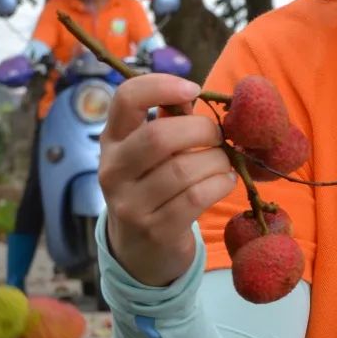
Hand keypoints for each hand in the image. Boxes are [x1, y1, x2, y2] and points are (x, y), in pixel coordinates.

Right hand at [98, 74, 235, 285]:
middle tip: (219, 135)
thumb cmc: (153, 188)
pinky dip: (220, 183)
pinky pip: (196, 197)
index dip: (162, 85)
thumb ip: (168, 121)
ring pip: (183, 170)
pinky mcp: (155, 230)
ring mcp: (130, 204)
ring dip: (217, 160)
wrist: (141, 251)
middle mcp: (113, 171)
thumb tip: (191, 93)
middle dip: (202, 130)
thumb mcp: (150, 154)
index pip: (126, 99)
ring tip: (224, 162)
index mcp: (111, 141)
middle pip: (160, 137)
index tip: (193, 89)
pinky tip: (225, 181)